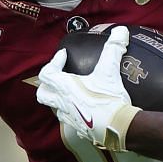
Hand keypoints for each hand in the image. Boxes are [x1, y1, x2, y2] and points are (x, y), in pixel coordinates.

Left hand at [35, 24, 135, 150]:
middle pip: (42, 94)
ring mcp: (69, 118)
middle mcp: (62, 103)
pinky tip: (84, 110)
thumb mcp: (110, 71)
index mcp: (64, 87)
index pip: (46, 72)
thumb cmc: (108, 100)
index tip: (64, 56)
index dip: (54, 61)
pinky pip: (70, 121)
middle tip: (58, 77)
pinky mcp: (79, 130)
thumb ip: (113, 49)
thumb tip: (120, 31)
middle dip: (47, 85)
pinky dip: (73, 114)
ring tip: (71, 93)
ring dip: (59, 99)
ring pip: (55, 108)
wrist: (117, 128)